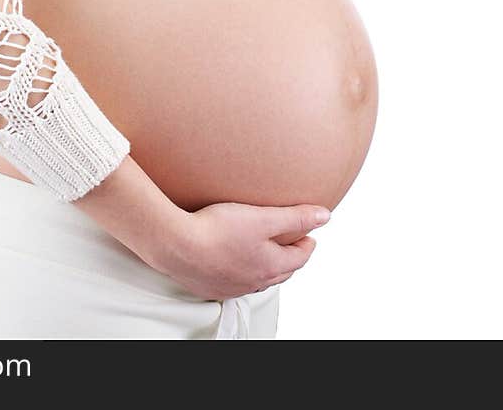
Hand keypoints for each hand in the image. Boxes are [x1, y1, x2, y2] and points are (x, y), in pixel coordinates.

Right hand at [153, 199, 331, 301]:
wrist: (177, 246)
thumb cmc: (217, 230)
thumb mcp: (262, 218)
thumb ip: (294, 217)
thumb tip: (325, 216)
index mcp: (270, 266)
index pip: (300, 257)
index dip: (307, 243)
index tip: (309, 234)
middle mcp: (254, 281)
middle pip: (282, 270)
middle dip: (291, 256)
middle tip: (292, 243)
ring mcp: (232, 287)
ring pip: (259, 278)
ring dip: (268, 265)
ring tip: (266, 251)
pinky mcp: (212, 286)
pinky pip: (236, 281)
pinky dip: (243, 271)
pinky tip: (236, 262)